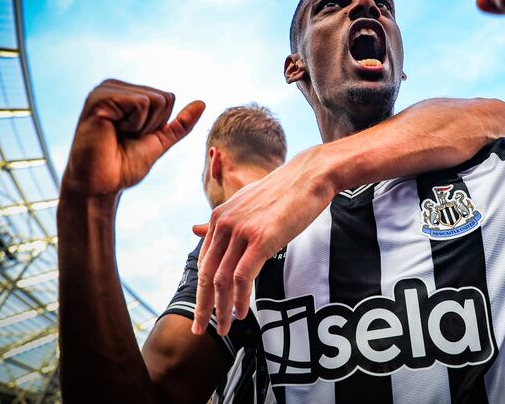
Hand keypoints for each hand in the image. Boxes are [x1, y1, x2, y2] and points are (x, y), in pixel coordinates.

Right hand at [61, 79, 204, 195]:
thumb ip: (179, 124)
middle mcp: (115, 87)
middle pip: (164, 97)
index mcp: (127, 93)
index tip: (133, 137)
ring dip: (142, 126)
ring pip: (155, 99)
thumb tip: (202, 103)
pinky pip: (140, 103)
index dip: (158, 124)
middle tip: (124, 138)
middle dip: (152, 124)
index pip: (168, 97)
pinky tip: (111, 131)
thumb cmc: (123, 165)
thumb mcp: (159, 141)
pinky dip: (134, 124)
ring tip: (118, 135)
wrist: (101, 185)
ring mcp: (105, 90)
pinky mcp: (100, 98)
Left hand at [191, 147, 334, 335]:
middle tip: (201, 329)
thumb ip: (222, 220)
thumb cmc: (283, 190)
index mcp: (219, 216)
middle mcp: (224, 223)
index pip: (204, 260)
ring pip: (222, 280)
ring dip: (221, 308)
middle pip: (206, 273)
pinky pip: (242, 277)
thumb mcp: (246, 202)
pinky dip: (240, 299)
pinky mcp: (261, 239)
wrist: (310, 176)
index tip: (203, 309)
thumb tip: (194, 229)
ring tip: (225, 328)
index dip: (201, 289)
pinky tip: (242, 312)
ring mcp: (242, 231)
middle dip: (202, 306)